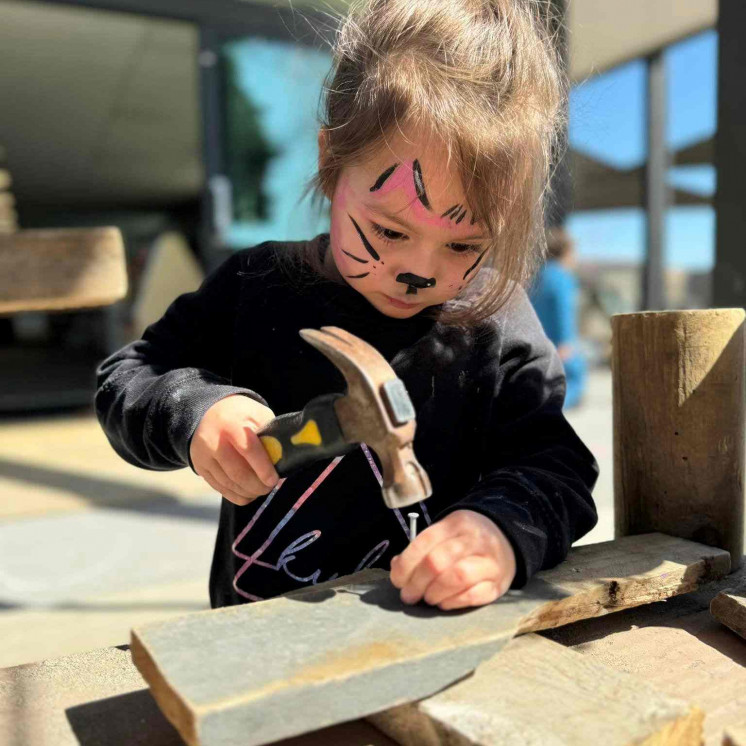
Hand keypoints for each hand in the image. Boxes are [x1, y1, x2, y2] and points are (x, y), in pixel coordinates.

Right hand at [190, 395, 278, 505]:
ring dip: (249, 492)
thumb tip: (283, 457)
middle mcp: (213, 442)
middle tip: (270, 486)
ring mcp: (203, 457)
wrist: (206, 414)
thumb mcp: (256, 414)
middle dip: (258, 485)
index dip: (263, 468)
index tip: (273, 479)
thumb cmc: (239, 415)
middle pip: (238, 473)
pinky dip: (237, 495)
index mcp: (231, 425)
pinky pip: (220, 489)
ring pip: (229, 484)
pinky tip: (249, 493)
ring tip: (261, 489)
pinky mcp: (200, 468)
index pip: (248, 449)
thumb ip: (269, 434)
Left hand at [389, 509, 515, 609]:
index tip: (397, 580)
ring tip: (428, 598)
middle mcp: (474, 540)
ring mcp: (489, 562)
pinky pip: (474, 595)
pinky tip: (444, 603)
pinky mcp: (499, 585)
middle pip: (437, 562)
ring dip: (435, 593)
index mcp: (456, 524)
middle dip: (416, 583)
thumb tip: (397, 568)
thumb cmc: (466, 540)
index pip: (424, 542)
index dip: (406, 565)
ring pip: (457, 577)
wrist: (507, 539)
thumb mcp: (445, 533)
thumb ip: (421, 548)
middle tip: (409, 595)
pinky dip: (454, 602)